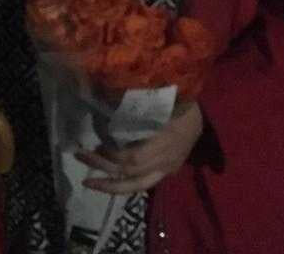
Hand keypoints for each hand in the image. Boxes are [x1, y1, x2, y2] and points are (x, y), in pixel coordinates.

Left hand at [75, 101, 203, 194]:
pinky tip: (107, 181)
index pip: (134, 157)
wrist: (204, 109)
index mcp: (165, 141)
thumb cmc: (178, 98)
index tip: (95, 144)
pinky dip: (125, 183)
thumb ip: (133, 104)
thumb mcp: (157, 98)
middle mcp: (167, 160)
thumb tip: (99, 98)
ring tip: (89, 182)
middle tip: (79, 155)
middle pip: (132, 172)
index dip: (112, 155)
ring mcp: (168, 168)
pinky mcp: (168, 170)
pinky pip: (145, 182)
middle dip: (103, 166)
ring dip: (111, 185)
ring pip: (138, 185)